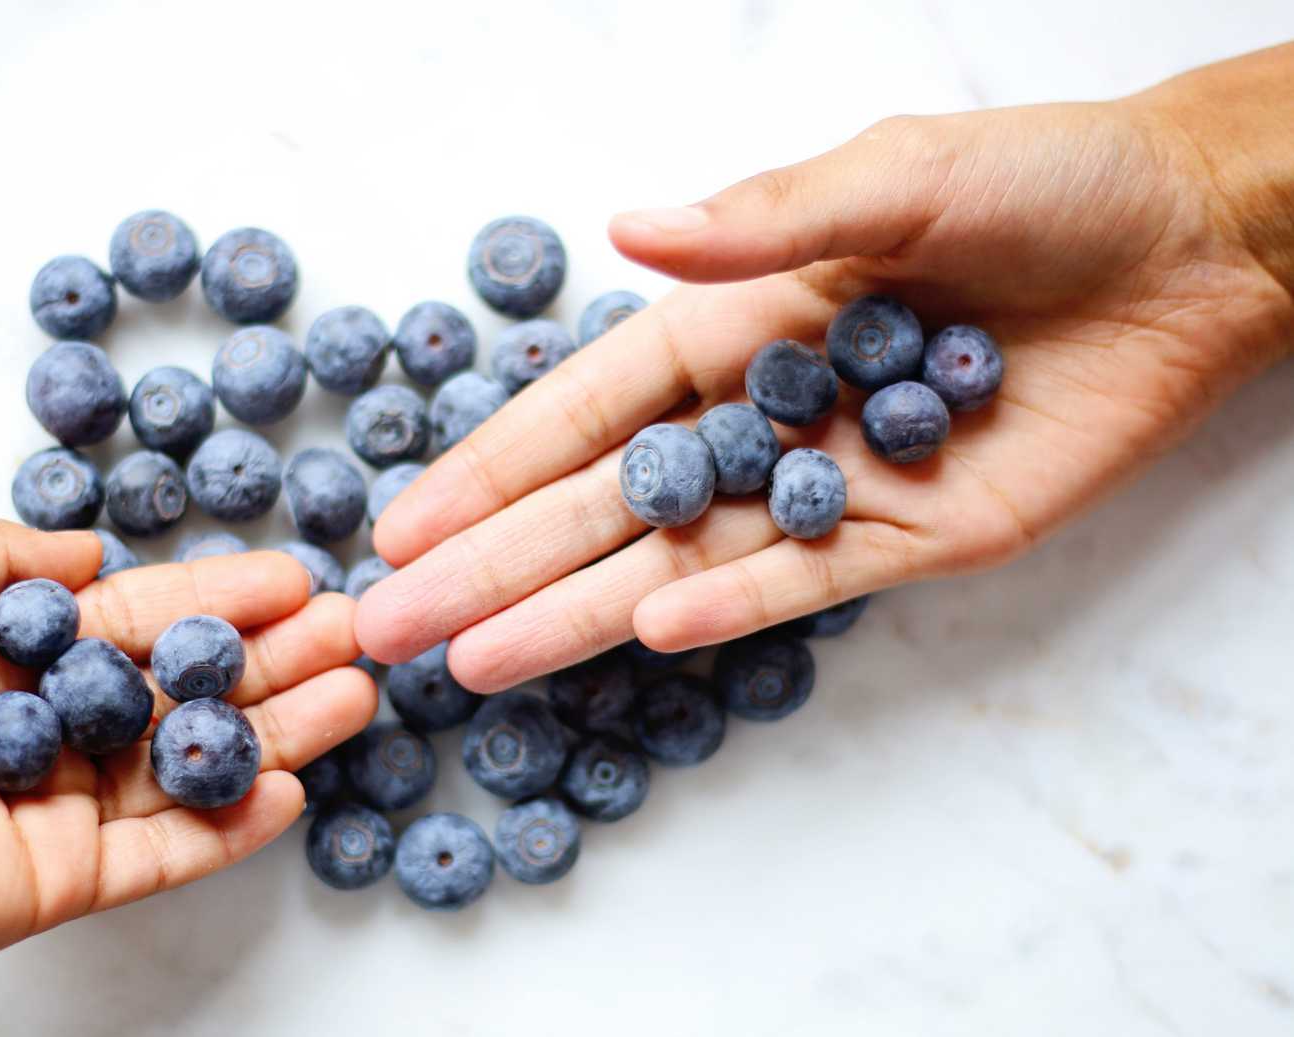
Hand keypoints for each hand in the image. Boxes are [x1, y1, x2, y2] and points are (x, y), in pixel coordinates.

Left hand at [0, 521, 372, 991]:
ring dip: (280, 732)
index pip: (145, 620)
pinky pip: (165, 852)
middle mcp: (51, 726)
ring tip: (356, 694)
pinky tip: (292, 788)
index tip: (296, 578)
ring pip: (193, 764)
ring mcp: (62, 806)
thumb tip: (94, 550)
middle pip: (188, 689)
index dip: (222, 598)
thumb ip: (7, 553)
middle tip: (356, 631)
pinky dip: (230, 826)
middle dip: (275, 659)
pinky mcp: (62, 878)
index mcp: (15, 653)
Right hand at [355, 44, 1293, 689]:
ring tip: (472, 661)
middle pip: (600, 503)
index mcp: (736, 320)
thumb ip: (759, 222)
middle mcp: (760, 411)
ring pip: (674, 561)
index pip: (585, 408)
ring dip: (572, 611)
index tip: (403, 524)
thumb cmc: (1044, 185)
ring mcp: (824, 483)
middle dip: (491, 564)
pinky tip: (636, 636)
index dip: (491, 466)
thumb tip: (624, 234)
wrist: (1194, 246)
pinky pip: (795, 586)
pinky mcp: (905, 539)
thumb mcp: (893, 175)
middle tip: (388, 626)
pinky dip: (721, 609)